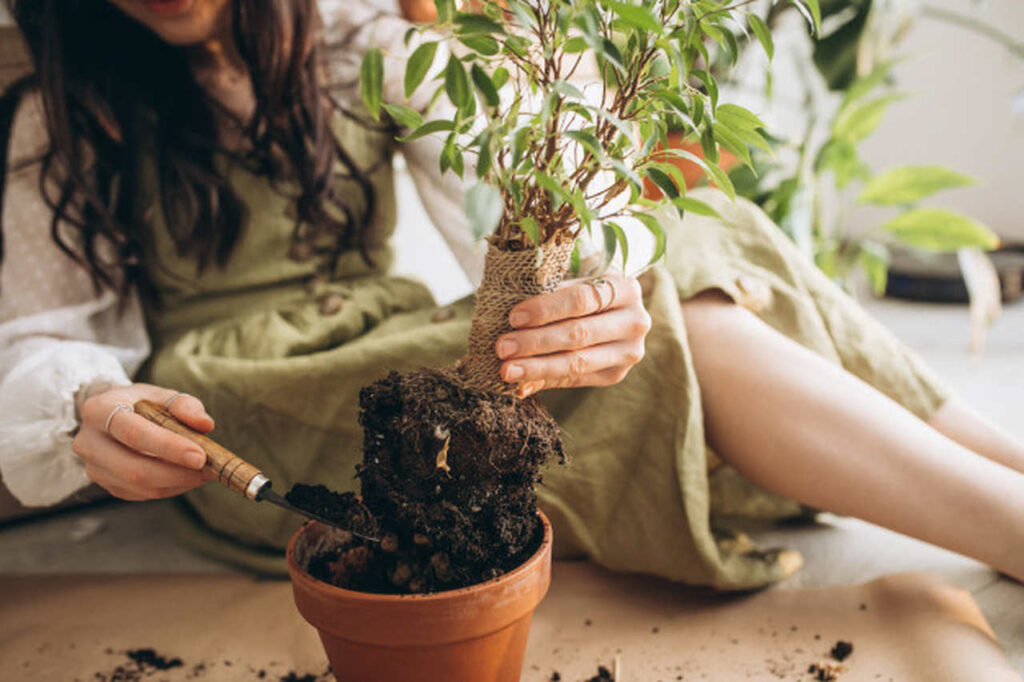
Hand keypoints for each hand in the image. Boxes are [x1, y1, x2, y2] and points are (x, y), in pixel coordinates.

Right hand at [72, 382, 215, 500]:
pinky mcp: (104, 484)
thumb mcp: (159, 394)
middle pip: (133, 468)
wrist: (107, 414)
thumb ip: (184, 405)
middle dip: (176, 473)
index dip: (168, 447)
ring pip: (138, 486)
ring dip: (176, 483)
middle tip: (208, 470)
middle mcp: (89, 441)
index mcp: (99, 410)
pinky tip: (186, 477)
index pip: (134, 433)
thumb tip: (205, 424)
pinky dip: (169, 488)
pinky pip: (140, 494)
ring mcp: (93, 467)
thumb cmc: (138, 403)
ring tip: (203, 473)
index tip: (200, 456)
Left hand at [496, 272, 651, 396]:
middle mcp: (635, 322)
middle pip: (579, 333)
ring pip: (577, 362)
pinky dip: (546, 380)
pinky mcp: (616, 374)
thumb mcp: (576, 283)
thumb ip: (549, 296)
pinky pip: (576, 379)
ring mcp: (629, 352)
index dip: (546, 309)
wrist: (613, 311)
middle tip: (502, 347)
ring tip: (507, 370)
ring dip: (537, 367)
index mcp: (627, 289)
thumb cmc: (586, 290)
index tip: (514, 317)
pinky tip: (522, 383)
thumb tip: (512, 321)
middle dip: (536, 342)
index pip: (581, 299)